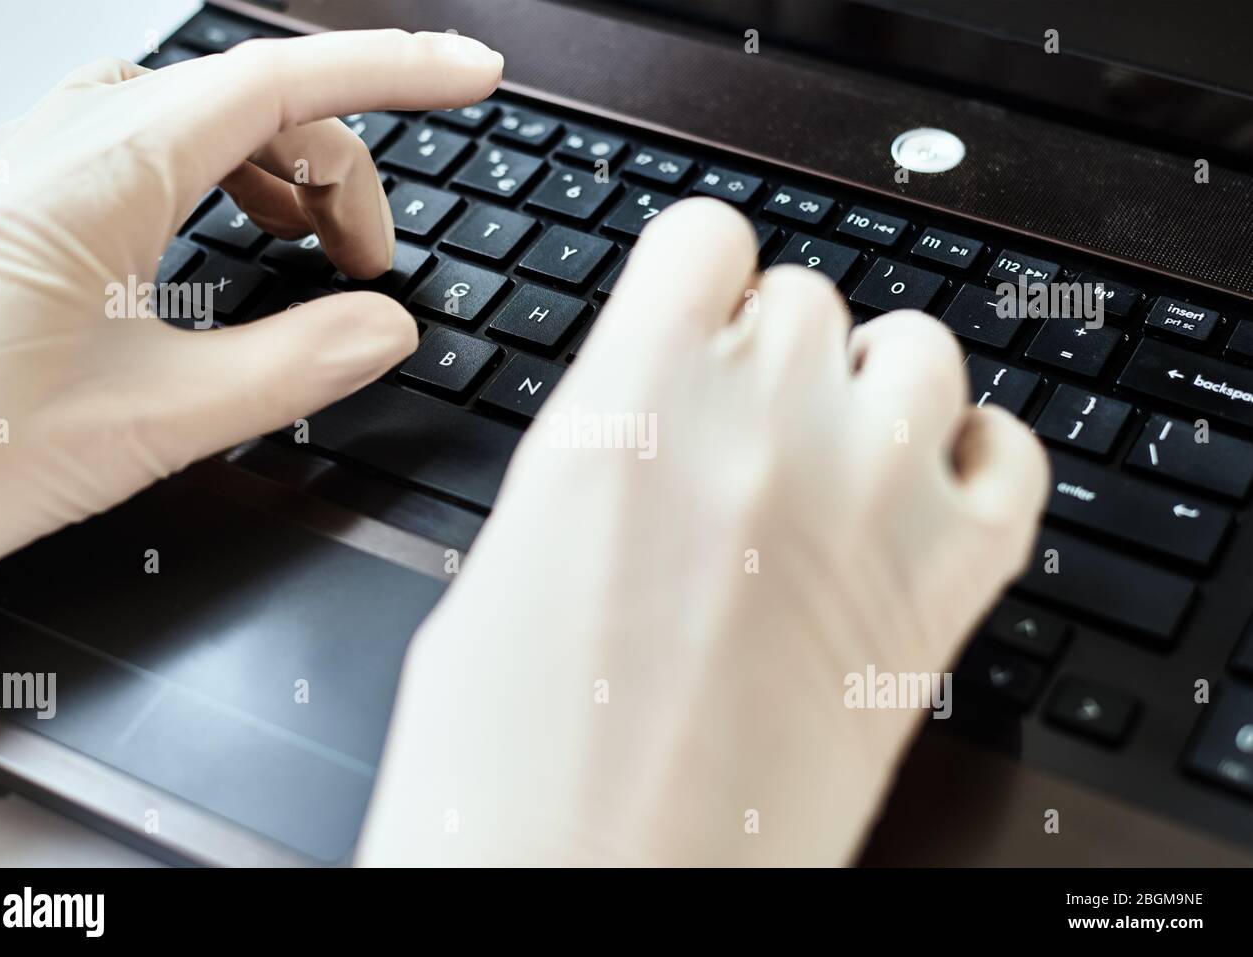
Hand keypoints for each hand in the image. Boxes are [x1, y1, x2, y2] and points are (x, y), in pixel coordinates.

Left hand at [0, 30, 501, 581]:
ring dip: (287, 176)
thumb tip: (384, 331)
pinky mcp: (36, 206)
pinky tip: (238, 241)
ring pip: (206, 122)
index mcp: (106, 177)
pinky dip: (228, 184)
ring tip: (323, 256)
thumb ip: (289, 370)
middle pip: (255, 104)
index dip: (395, 73)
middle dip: (345, 174)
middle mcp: (74, 148)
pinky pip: (158, 151)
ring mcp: (49, 169)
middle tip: (378, 269)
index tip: (469, 77)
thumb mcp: (145, 422)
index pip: (282, 85)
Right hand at [360, 198, 1048, 865]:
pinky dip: (975, 460)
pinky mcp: (944, 591)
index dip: (701, 280)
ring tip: (833, 458)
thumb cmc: (514, 767)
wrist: (598, 889)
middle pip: (809, 300)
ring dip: (874, 389)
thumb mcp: (503, 566)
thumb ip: (594, 463)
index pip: (708, 239)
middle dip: (774, 355)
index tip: (697, 320)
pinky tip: (921, 498)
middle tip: (743, 433)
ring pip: (918, 351)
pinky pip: (1011, 458)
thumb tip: (639, 427)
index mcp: (630, 406)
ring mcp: (869, 501)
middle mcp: (762, 428)